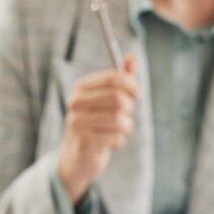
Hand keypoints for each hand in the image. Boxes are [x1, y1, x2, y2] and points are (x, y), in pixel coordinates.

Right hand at [56, 54, 138, 203]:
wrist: (77, 155)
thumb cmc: (96, 123)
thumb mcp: (107, 99)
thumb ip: (120, 79)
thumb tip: (132, 57)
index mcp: (81, 88)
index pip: (113, 78)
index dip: (131, 85)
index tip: (137, 95)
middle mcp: (76, 102)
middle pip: (118, 98)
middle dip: (130, 109)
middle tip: (126, 115)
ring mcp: (78, 122)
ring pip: (120, 119)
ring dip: (126, 127)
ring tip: (120, 131)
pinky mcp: (84, 141)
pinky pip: (116, 137)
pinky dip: (119, 141)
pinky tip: (111, 142)